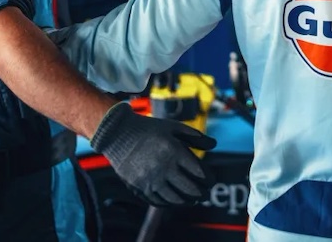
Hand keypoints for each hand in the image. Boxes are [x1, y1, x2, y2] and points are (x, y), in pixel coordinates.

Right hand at [90, 102, 216, 205]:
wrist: (118, 134)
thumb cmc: (149, 129)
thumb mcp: (174, 127)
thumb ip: (195, 136)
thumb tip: (214, 145)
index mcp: (174, 151)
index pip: (199, 172)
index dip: (208, 179)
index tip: (211, 180)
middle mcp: (163, 168)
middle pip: (189, 189)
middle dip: (201, 193)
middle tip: (206, 194)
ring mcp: (150, 180)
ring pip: (174, 199)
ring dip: (186, 201)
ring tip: (192, 200)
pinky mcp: (138, 187)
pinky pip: (157, 201)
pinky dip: (169, 203)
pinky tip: (174, 200)